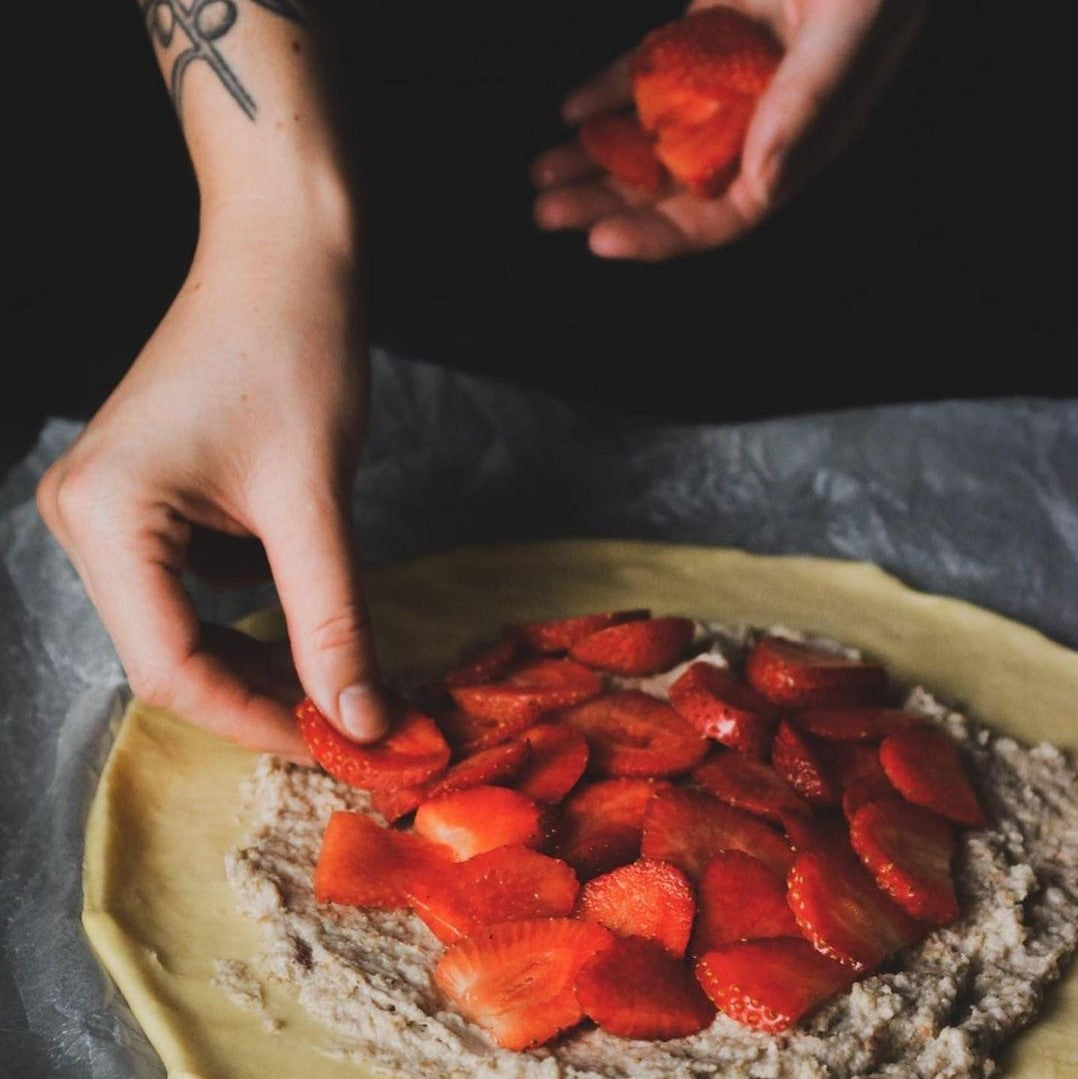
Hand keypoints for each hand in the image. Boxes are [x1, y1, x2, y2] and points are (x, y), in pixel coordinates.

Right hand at [36, 209, 387, 759]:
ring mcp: (108, 506)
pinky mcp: (144, 496)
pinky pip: (190, 583)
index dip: (256, 720)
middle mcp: (81, 517)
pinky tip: (302, 608)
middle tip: (345, 720)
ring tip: (334, 677)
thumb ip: (335, 621)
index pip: (169, 667)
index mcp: (104, 517)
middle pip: (169, 652)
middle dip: (260, 692)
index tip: (337, 745)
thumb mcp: (317, 502)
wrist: (286, 252)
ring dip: (258, 656)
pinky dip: (250, 610)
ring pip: (181, 623)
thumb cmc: (296, 350)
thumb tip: (362, 720)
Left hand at [532, 0, 927, 259]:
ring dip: (598, 156)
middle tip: (549, 211)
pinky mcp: (712, 30)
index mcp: (804, 136)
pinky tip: (573, 112)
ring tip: (543, 171)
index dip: (663, 235)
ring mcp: (733, 76)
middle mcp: (763, 118)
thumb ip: (810, 102)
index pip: (726, 212)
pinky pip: (654, 72)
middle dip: (609, 201)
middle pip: (676, 183)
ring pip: (655, 134)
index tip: (601, 239)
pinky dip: (611, 91)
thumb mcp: (855, 23)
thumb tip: (764, 179)